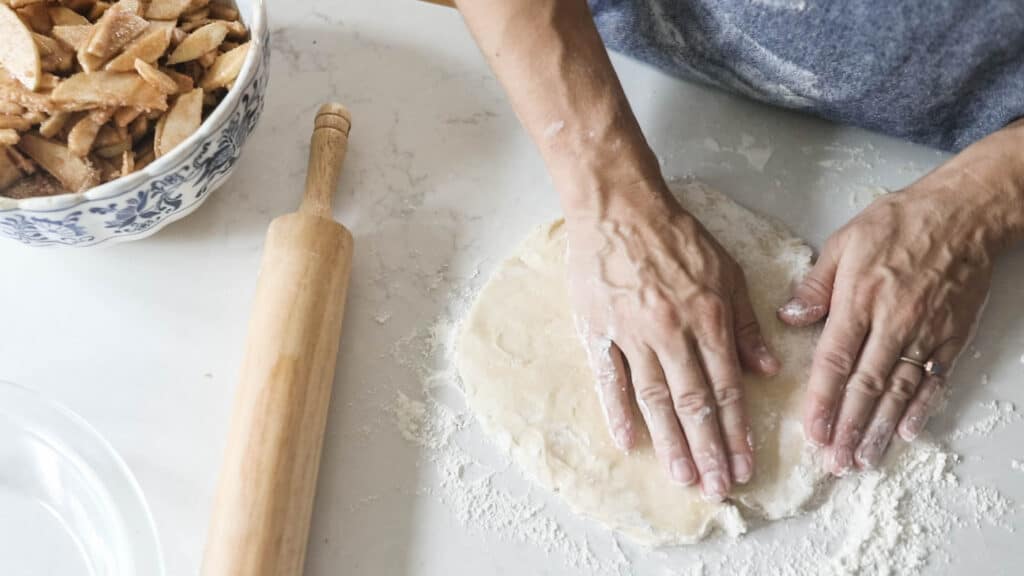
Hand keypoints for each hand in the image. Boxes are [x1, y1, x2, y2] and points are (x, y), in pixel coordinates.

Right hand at [566, 180, 779, 499]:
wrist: (618, 206)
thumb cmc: (675, 235)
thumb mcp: (728, 270)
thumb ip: (747, 323)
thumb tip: (768, 369)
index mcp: (709, 318)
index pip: (727, 388)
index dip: (737, 431)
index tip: (745, 465)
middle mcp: (673, 333)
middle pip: (694, 403)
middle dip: (709, 450)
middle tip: (717, 488)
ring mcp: (633, 334)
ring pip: (655, 400)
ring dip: (670, 442)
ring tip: (682, 477)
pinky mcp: (599, 330)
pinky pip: (609, 378)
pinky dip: (617, 412)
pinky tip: (627, 442)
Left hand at [779, 123, 1023, 472]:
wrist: (962, 214)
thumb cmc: (898, 224)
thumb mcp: (844, 242)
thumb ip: (815, 284)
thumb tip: (789, 317)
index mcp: (859, 301)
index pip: (835, 360)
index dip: (823, 400)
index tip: (812, 431)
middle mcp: (893, 323)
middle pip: (867, 386)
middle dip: (850, 428)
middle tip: (835, 462)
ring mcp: (926, 333)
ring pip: (900, 391)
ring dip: (881, 429)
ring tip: (864, 459)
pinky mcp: (951, 337)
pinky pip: (934, 380)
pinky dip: (922, 409)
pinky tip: (909, 433)